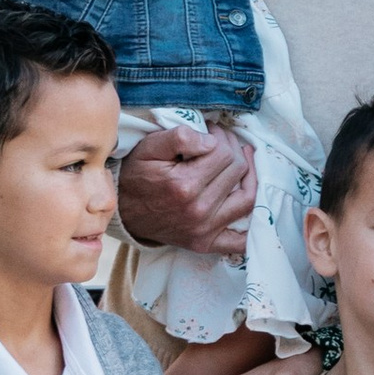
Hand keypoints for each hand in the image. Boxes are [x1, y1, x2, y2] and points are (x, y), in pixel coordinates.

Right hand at [117, 126, 257, 258]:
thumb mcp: (150, 147)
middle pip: (238, 171)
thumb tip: (211, 141)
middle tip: (222, 143)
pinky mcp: (205, 243)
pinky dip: (252, 225)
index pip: (225, 153)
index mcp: (185, 184)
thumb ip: (180, 137)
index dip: (221, 136)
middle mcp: (198, 210)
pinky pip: (240, 240)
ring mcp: (204, 229)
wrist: (121, 211)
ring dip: (250, 176)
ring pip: (247, 198)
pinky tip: (247, 202)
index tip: (211, 131)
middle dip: (234, 150)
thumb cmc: (137, 175)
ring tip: (240, 162)